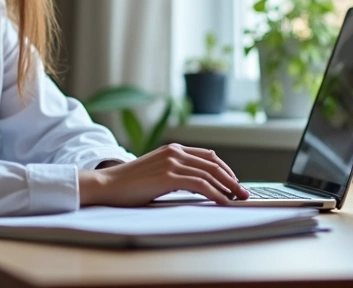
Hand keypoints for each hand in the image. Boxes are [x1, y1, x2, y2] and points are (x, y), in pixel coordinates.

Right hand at [78, 143, 248, 206]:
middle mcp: (175, 152)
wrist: (107, 186)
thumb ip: (176, 173)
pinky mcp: (168, 177)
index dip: (225, 170)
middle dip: (232, 180)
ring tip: (239, 200)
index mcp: (173, 149)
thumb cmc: (129, 184)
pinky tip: (224, 203)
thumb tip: (199, 185)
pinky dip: (216, 194)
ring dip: (229, 188)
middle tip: (244, 193)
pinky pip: (201, 185)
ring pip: (210, 174)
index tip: (235, 183)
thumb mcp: (157, 173)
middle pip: (214, 165)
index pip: (208, 156)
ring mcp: (172, 163)